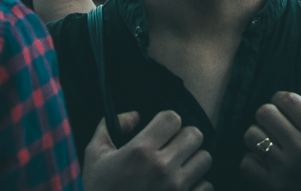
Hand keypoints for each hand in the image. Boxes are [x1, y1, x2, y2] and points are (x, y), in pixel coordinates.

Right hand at [83, 111, 212, 190]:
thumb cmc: (99, 189)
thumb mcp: (94, 155)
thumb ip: (110, 125)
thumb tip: (135, 116)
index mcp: (140, 151)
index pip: (173, 118)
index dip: (167, 122)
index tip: (160, 132)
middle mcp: (161, 167)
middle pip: (194, 135)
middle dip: (183, 138)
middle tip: (172, 148)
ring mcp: (175, 189)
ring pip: (204, 159)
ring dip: (193, 161)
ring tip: (178, 167)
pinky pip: (206, 186)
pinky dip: (197, 185)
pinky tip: (181, 187)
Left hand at [240, 92, 300, 189]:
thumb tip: (288, 101)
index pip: (288, 100)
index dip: (280, 100)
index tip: (283, 110)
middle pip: (264, 113)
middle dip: (267, 118)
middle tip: (275, 128)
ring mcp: (287, 169)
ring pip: (251, 135)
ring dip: (257, 139)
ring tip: (269, 146)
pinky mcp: (275, 187)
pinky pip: (247, 163)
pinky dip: (253, 162)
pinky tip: (266, 165)